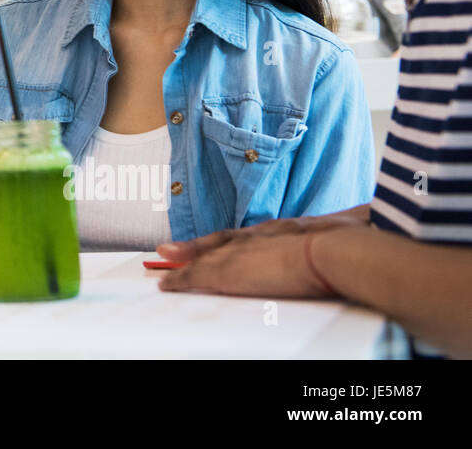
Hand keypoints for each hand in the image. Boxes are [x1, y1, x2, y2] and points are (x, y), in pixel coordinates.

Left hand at [157, 227, 336, 298]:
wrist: (331, 250)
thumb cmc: (344, 245)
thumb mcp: (335, 237)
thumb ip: (329, 241)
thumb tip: (352, 241)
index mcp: (280, 230)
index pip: (246, 236)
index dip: (228, 240)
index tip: (209, 245)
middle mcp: (256, 237)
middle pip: (218, 242)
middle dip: (194, 247)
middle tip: (166, 250)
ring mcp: (240, 252)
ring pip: (204, 258)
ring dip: (182, 263)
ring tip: (162, 271)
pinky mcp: (228, 271)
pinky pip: (197, 275)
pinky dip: (180, 279)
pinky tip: (166, 284)